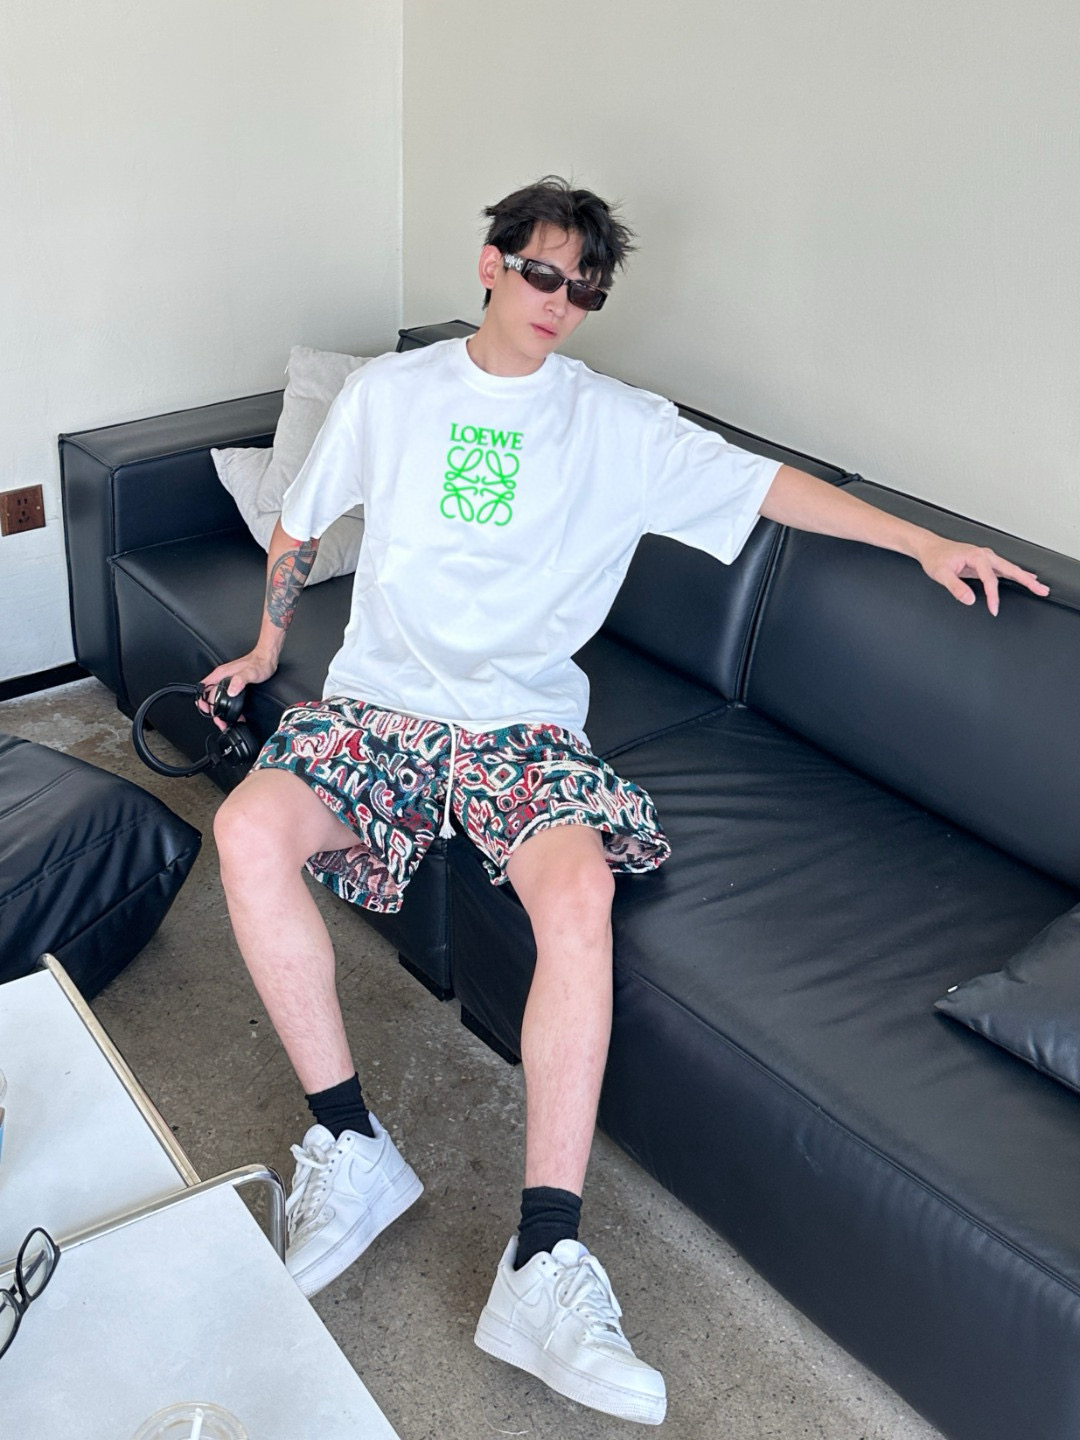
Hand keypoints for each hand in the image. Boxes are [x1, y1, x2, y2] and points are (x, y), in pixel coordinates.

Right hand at [198, 652, 276, 726]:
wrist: (267, 659)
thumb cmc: (259, 663)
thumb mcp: (250, 673)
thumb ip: (240, 680)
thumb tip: (231, 691)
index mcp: (221, 674)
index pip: (204, 688)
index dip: (203, 701)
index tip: (207, 711)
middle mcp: (222, 677)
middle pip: (209, 696)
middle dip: (212, 710)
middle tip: (221, 721)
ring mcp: (227, 680)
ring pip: (216, 697)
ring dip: (219, 709)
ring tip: (226, 720)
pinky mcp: (233, 683)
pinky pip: (225, 695)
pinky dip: (227, 705)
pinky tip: (234, 712)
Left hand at [915, 535, 1049, 615]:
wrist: (930, 548)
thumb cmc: (935, 558)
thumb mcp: (941, 574)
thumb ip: (955, 587)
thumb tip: (970, 599)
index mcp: (976, 556)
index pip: (990, 579)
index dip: (993, 596)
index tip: (993, 609)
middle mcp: (984, 555)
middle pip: (1011, 568)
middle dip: (1027, 580)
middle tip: (1041, 590)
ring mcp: (986, 558)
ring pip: (1010, 568)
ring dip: (1026, 577)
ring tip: (1039, 587)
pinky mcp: (984, 562)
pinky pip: (1004, 569)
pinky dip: (1016, 574)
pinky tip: (1026, 578)